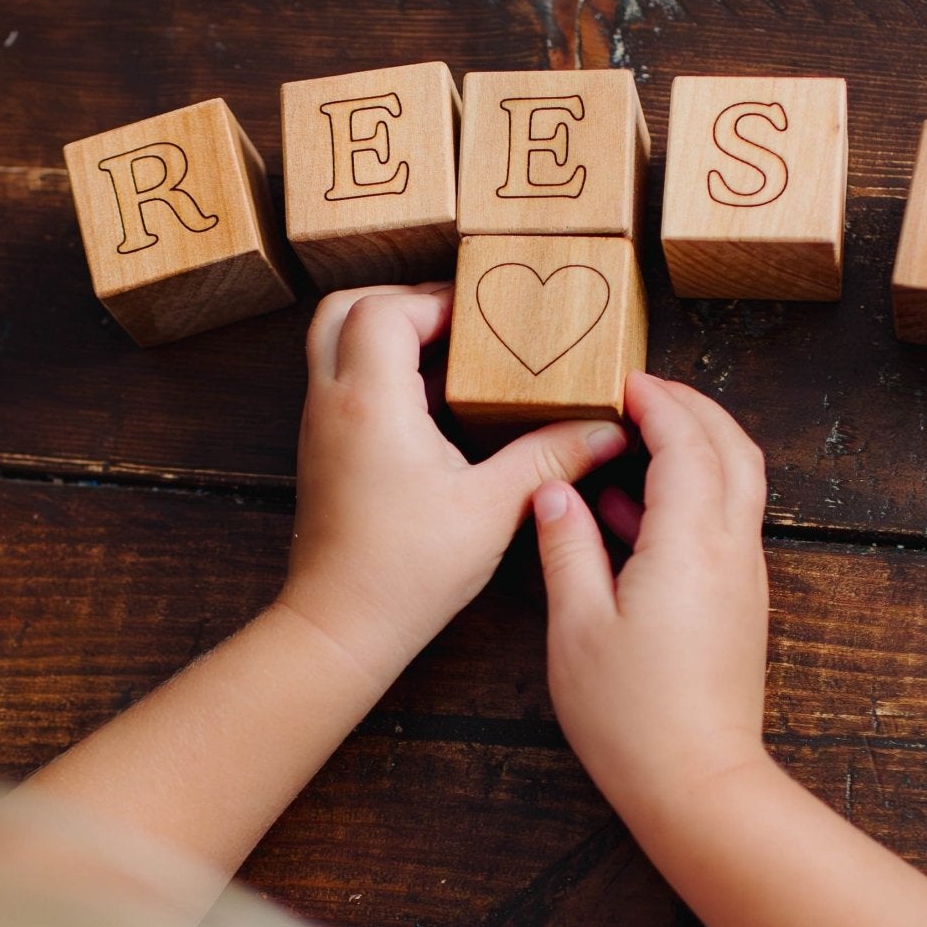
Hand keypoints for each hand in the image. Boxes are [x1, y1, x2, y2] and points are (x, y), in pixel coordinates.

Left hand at [278, 283, 628, 681]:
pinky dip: (375, 368)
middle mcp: (333, 403)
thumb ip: (550, 456)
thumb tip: (606, 430)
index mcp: (371, 401)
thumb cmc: (406, 571)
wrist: (341, 625)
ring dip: (383, 332)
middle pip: (345, 310)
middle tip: (458, 320)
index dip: (435, 300)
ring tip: (447, 353)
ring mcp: (319, 426)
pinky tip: (429, 402)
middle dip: (402, 300)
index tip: (483, 318)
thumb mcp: (494, 508)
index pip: (386, 309)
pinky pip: (338, 380)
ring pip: (333, 342)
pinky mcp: (322, 451)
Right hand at [531, 372, 771, 817]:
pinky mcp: (738, 603)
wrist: (697, 785)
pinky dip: (692, 493)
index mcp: (690, 542)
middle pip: (732, 446)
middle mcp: (730, 549)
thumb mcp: (577, 627)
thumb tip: (554, 493)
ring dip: (697, 446)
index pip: (686, 440)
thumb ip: (566, 548)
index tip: (619, 381)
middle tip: (640, 391)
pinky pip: (725, 523)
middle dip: (691, 407)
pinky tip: (634, 510)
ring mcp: (742, 576)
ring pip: (737, 482)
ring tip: (634, 438)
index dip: (656, 401)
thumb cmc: (632, 716)